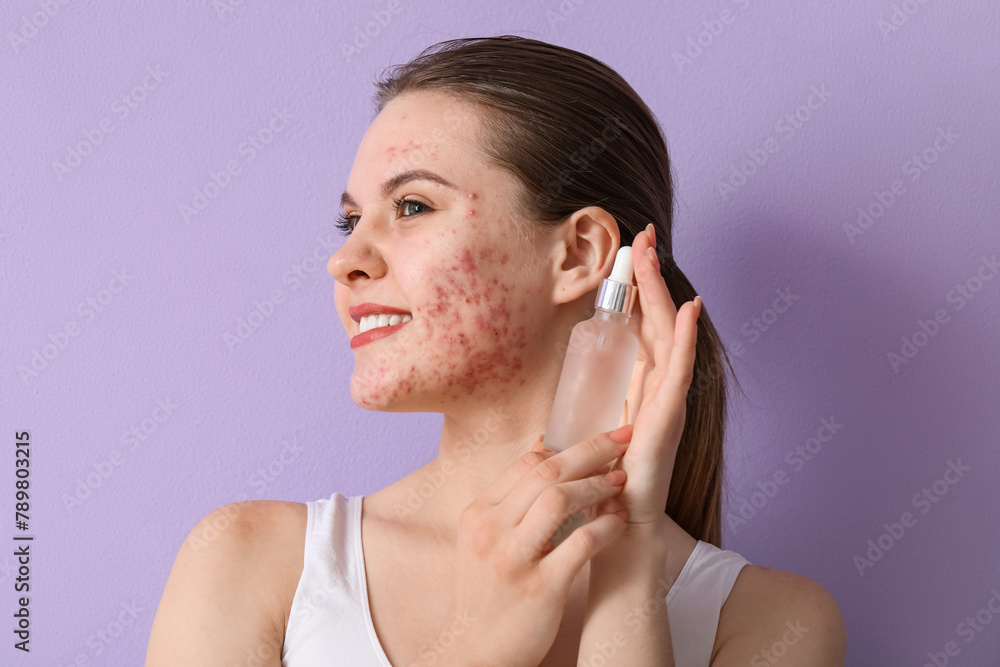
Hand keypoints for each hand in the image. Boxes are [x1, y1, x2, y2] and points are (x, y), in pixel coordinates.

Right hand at [434, 430, 633, 666]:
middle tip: (623, 438)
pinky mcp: (540, 588)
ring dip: (597, 485)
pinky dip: (606, 528)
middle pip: (545, 472)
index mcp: (478, 514)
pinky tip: (620, 522)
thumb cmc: (488, 594)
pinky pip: (580, 544)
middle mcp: (490, 531)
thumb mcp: (483, 541)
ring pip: (559, 499)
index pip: (526, 463)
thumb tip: (544, 449)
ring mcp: (513, 559)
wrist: (476, 653)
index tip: (598, 440)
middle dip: (591, 450)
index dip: (568, 445)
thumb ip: (510, 500)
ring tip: (621, 481)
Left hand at [535, 224, 700, 530]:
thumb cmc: (604, 478)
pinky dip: (687, 337)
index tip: (628, 252)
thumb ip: (589, 399)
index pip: (640, 324)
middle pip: (656, 319)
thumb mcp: (590, 424)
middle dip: (650, 276)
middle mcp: (656, 386)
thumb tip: (568, 374)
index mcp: (638, 384)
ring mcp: (666, 400)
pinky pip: (680, 369)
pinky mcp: (669, 417)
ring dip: (662, 291)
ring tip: (656, 254)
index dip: (636, 287)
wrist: (618, 524)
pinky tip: (690, 308)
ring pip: (668, 333)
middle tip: (643, 235)